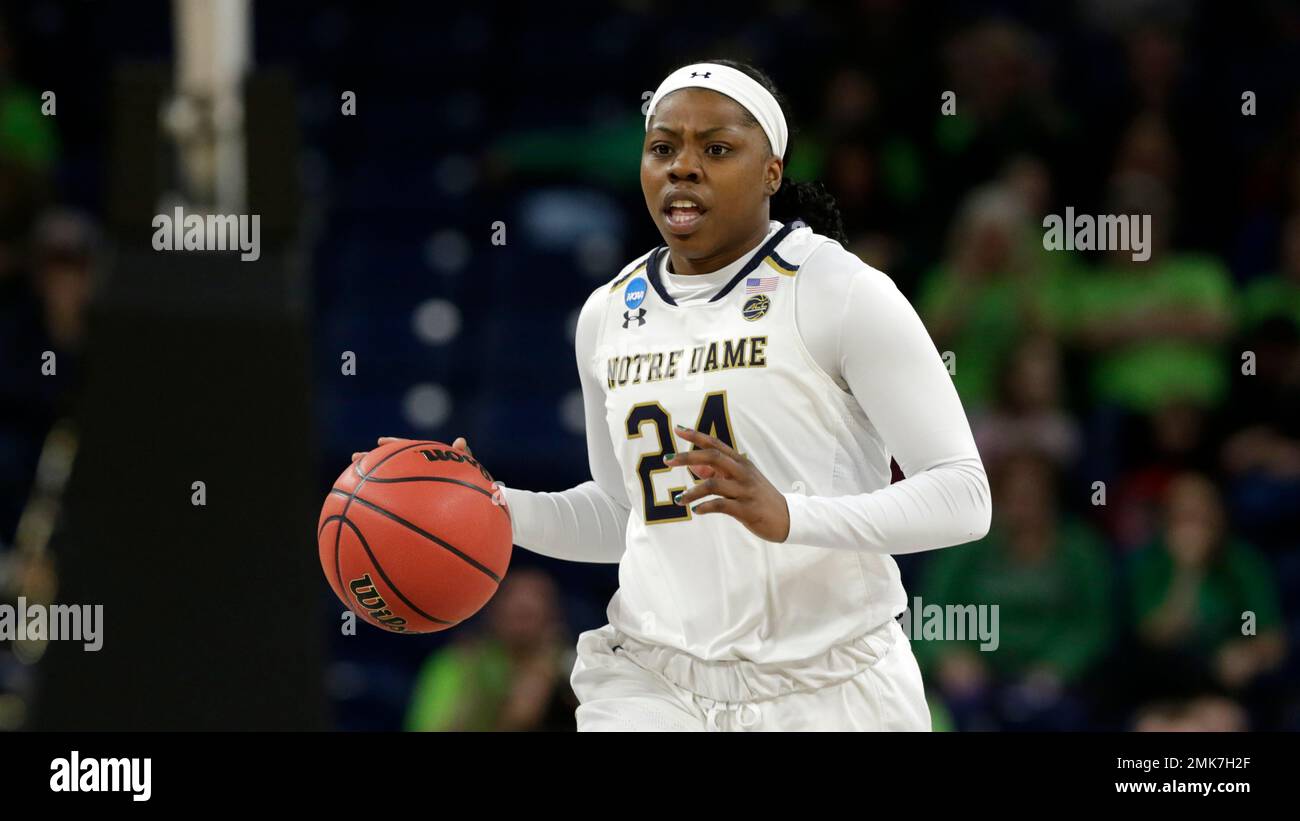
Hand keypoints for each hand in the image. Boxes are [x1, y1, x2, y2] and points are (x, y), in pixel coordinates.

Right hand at [351, 436, 510, 521]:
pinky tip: (367, 521)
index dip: (394, 446)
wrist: (483, 517)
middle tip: (355, 458)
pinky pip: (396, 512)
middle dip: (371, 463)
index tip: (380, 442)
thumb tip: (460, 441)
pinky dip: (383, 513)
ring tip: (349, 488)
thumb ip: (465, 459)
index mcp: (427, 467)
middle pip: (389, 468)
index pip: (407, 451)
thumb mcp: (472, 477)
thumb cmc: (479, 495)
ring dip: (369, 487)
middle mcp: (417, 480)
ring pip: (387, 489)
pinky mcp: (415, 513)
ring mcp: (414, 496)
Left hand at [664, 425, 790, 541]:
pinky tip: (697, 510)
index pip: (715, 444)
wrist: (786, 518)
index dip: (696, 436)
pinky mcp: (745, 509)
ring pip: (713, 484)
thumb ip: (717, 472)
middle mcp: (742, 472)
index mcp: (740, 463)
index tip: (677, 429)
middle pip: (713, 457)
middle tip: (667, 460)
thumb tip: (693, 466)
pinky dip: (705, 507)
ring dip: (692, 492)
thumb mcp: (740, 480)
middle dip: (687, 457)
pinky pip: (720, 505)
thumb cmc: (758, 497)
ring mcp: (744, 490)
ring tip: (679, 499)